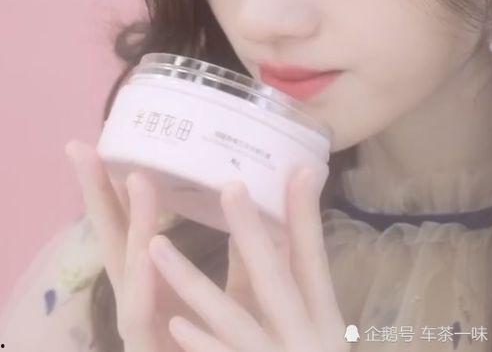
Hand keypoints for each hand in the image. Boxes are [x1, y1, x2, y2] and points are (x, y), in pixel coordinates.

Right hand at [65, 141, 268, 351]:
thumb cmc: (224, 342)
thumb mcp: (239, 290)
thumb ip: (246, 248)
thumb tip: (259, 202)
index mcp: (158, 278)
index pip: (132, 224)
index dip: (116, 187)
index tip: (100, 144)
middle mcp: (143, 296)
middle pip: (113, 239)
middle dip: (96, 195)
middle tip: (80, 148)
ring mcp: (143, 326)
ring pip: (131, 272)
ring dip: (133, 225)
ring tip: (136, 179)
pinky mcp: (147, 346)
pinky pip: (144, 317)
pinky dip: (148, 285)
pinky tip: (149, 251)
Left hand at [148, 167, 348, 351]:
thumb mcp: (313, 327)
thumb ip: (296, 281)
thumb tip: (284, 227)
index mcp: (323, 321)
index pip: (316, 261)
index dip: (305, 216)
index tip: (298, 168)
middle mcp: (309, 341)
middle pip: (279, 281)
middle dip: (253, 232)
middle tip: (230, 184)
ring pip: (238, 324)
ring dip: (198, 285)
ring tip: (157, 246)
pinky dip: (206, 345)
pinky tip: (176, 323)